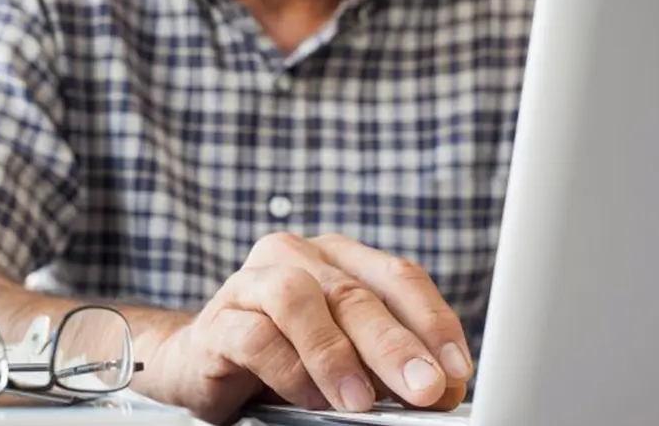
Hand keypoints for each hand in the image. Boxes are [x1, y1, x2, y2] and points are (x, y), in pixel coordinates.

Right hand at [147, 233, 472, 423]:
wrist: (203, 361)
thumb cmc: (286, 353)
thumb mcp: (348, 354)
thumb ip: (387, 363)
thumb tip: (440, 391)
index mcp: (337, 257)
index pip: (397, 275)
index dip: (432, 322)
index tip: (456, 371)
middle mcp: (294, 257)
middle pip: (352, 291)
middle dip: (394, 344)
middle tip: (425, 388)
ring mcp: (249, 284)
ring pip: (296, 298)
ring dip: (334, 353)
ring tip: (361, 401)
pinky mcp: (216, 321)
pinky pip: (253, 337)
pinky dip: (288, 371)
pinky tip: (308, 399)